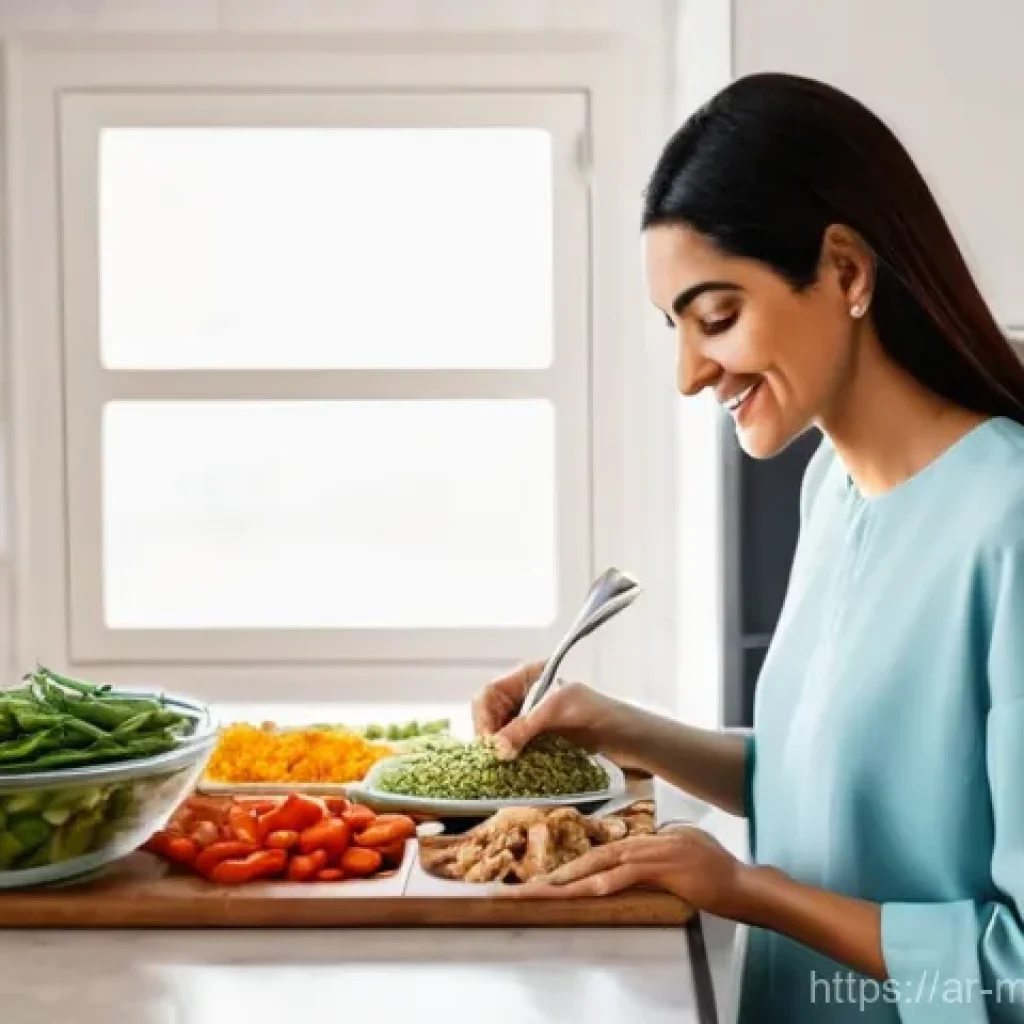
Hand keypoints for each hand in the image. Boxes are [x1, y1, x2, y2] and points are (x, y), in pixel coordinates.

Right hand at [471, 662, 640, 762]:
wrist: (632, 738)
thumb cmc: (602, 712)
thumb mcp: (560, 710)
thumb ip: (526, 725)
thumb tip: (497, 747)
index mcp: (529, 678)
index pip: (489, 693)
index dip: (483, 717)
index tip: (488, 742)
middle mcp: (526, 698)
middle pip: (489, 716)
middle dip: (489, 737)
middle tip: (495, 760)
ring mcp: (533, 721)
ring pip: (500, 736)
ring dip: (499, 752)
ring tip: (504, 769)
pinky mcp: (541, 743)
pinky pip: (516, 751)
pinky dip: (513, 762)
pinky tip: (516, 773)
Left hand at [513, 825, 748, 917]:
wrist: (743, 882)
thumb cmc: (718, 872)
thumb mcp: (684, 853)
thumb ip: (660, 853)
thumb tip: (641, 860)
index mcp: (647, 840)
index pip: (602, 851)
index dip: (574, 864)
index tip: (548, 879)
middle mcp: (645, 841)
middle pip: (594, 855)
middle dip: (560, 872)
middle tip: (532, 885)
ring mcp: (654, 852)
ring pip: (603, 863)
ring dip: (573, 878)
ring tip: (545, 889)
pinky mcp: (664, 868)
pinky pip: (628, 874)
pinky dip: (606, 881)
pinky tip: (587, 888)